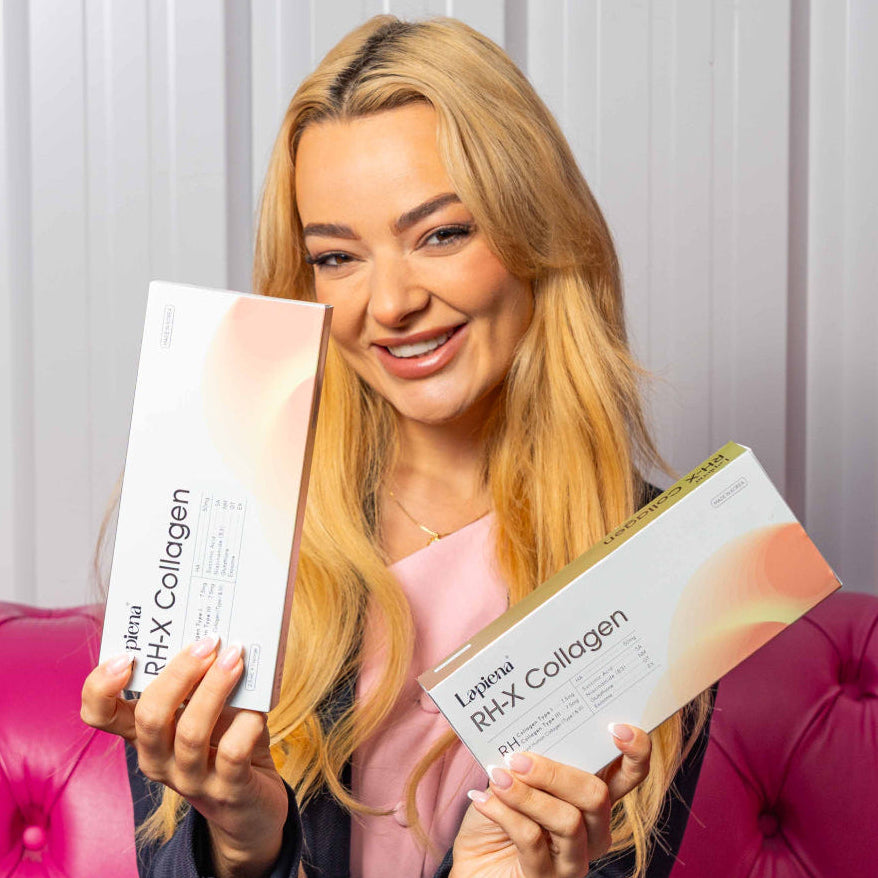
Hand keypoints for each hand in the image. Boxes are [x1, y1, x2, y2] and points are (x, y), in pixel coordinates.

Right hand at [81, 637, 287, 877]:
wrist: (252, 806)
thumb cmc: (226, 742)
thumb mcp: (205, 710)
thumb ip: (201, 680)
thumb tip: (215, 635)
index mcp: (144, 734)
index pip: (98, 715)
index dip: (101, 687)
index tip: (126, 657)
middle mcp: (158, 759)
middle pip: (149, 716)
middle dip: (180, 673)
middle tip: (209, 642)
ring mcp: (190, 779)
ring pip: (190, 732)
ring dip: (215, 688)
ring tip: (235, 659)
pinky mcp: (227, 792)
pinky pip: (232, 754)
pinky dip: (246, 725)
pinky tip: (258, 712)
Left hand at [450, 725, 650, 876]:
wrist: (472, 863)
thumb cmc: (499, 815)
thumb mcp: (517, 778)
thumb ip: (532, 759)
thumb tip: (527, 728)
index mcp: (592, 800)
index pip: (630, 775)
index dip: (635, 752)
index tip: (616, 728)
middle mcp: (593, 831)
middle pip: (596, 796)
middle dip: (556, 773)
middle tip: (518, 759)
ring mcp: (574, 860)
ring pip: (568, 821)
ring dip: (527, 795)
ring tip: (497, 778)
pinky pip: (532, 840)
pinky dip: (504, 814)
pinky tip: (483, 801)